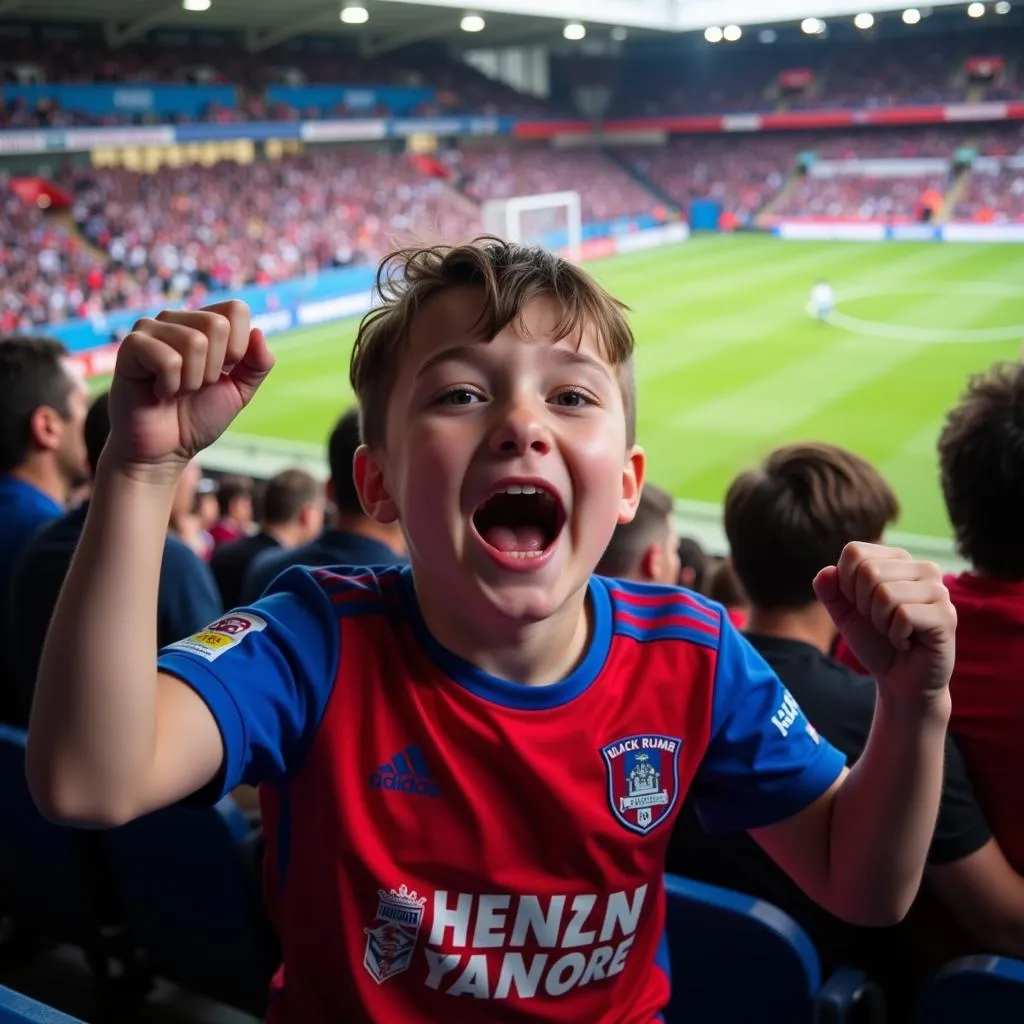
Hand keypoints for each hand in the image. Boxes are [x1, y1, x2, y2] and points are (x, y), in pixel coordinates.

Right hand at [106, 301, 273, 479]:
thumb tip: (259, 332)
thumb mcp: (240, 391)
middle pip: (217, 325)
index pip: (236, 310)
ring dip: (193, 381)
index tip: (223, 372)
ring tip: (177, 390)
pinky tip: (159, 392)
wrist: (165, 450)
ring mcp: (150, 329)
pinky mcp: (131, 346)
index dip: (239, 348)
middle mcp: (176, 319)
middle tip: (196, 386)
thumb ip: (257, 364)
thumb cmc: (198, 418)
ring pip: (194, 342)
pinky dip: (171, 385)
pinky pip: (168, 358)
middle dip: (215, 369)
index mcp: (203, 324)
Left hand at [814, 542, 955, 706]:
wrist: (900, 680)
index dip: (845, 583)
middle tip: (880, 622)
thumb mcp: (844, 614)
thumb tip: (827, 572)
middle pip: (868, 571)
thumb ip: (830, 591)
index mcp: (897, 560)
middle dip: (862, 605)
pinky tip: (907, 642)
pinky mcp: (947, 615)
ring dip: (880, 622)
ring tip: (894, 631)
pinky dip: (895, 635)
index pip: (855, 551)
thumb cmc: (875, 641)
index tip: (859, 605)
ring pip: (885, 593)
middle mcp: (923, 568)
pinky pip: (904, 615)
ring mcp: (939, 591)